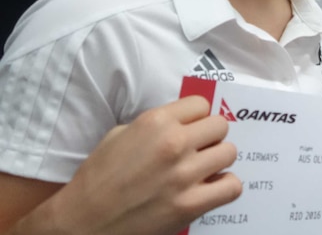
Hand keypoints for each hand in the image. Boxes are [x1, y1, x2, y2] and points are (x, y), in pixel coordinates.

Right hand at [14, 96, 240, 234]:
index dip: (197, 117)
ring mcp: (185, 175)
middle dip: (210, 137)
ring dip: (218, 161)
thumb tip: (185, 122)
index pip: (201, 104)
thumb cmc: (98, 177)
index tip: (191, 129)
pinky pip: (232, 186)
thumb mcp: (120, 135)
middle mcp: (174, 143)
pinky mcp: (191, 205)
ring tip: (203, 170)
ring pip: (229, 153)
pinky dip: (225, 187)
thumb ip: (156, 125)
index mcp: (156, 122)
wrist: (83, 222)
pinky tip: (210, 189)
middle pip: (220, 126)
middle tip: (198, 150)